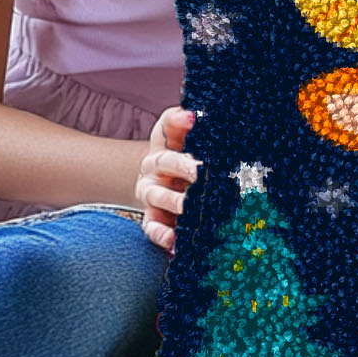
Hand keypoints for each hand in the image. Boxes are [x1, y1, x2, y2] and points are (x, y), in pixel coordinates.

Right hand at [137, 108, 198, 251]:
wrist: (170, 185)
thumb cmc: (190, 159)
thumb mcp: (195, 141)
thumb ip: (202, 128)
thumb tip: (205, 115)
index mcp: (165, 143)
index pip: (168, 126)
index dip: (178, 120)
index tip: (194, 118)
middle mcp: (154, 167)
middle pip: (165, 162)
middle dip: (183, 165)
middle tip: (201, 170)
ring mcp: (152, 194)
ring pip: (158, 196)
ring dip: (174, 201)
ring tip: (189, 207)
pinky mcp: (153, 220)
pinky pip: (153, 228)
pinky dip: (162, 235)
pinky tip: (174, 241)